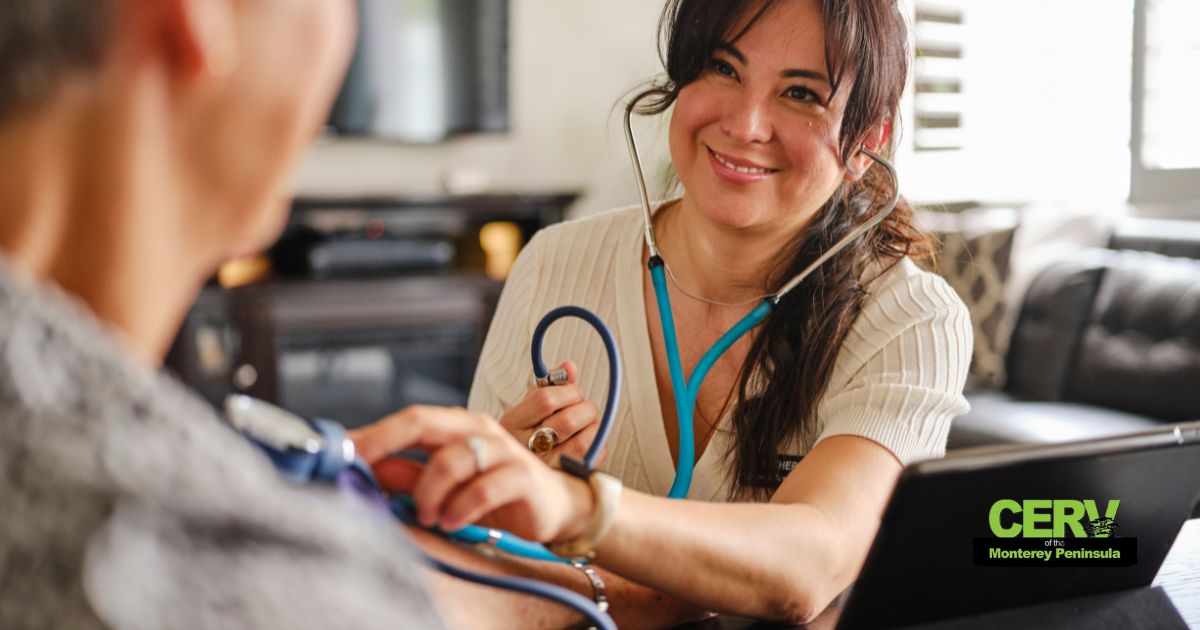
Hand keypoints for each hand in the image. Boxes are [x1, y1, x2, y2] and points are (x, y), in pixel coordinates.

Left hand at [352, 406, 593, 542]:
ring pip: (452, 459)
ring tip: (427, 515)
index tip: (340, 449)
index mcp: (457, 426)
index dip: (374, 433)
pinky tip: (451, 521)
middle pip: (426, 422)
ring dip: (429, 492)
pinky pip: (482, 489)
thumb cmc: (495, 491)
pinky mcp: (522, 476)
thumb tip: (362, 469)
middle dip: (386, 442)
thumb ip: (406, 475)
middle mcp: (478, 429)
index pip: (410, 419)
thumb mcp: (444, 485)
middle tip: (361, 467)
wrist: (555, 506)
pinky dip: (460, 508)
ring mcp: (503, 449)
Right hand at [500, 361, 605, 465]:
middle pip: (567, 421)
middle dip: (585, 408)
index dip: (568, 391)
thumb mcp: (530, 406)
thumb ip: (550, 385)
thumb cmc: (529, 432)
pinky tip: (588, 440)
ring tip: (588, 423)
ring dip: (593, 427)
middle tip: (585, 408)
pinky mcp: (563, 479)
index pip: (545, 400)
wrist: (520, 472)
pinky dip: (597, 444)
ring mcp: (544, 468)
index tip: (574, 392)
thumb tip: (569, 367)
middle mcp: (524, 448)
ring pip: (582, 442)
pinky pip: (591, 458)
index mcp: (511, 424)